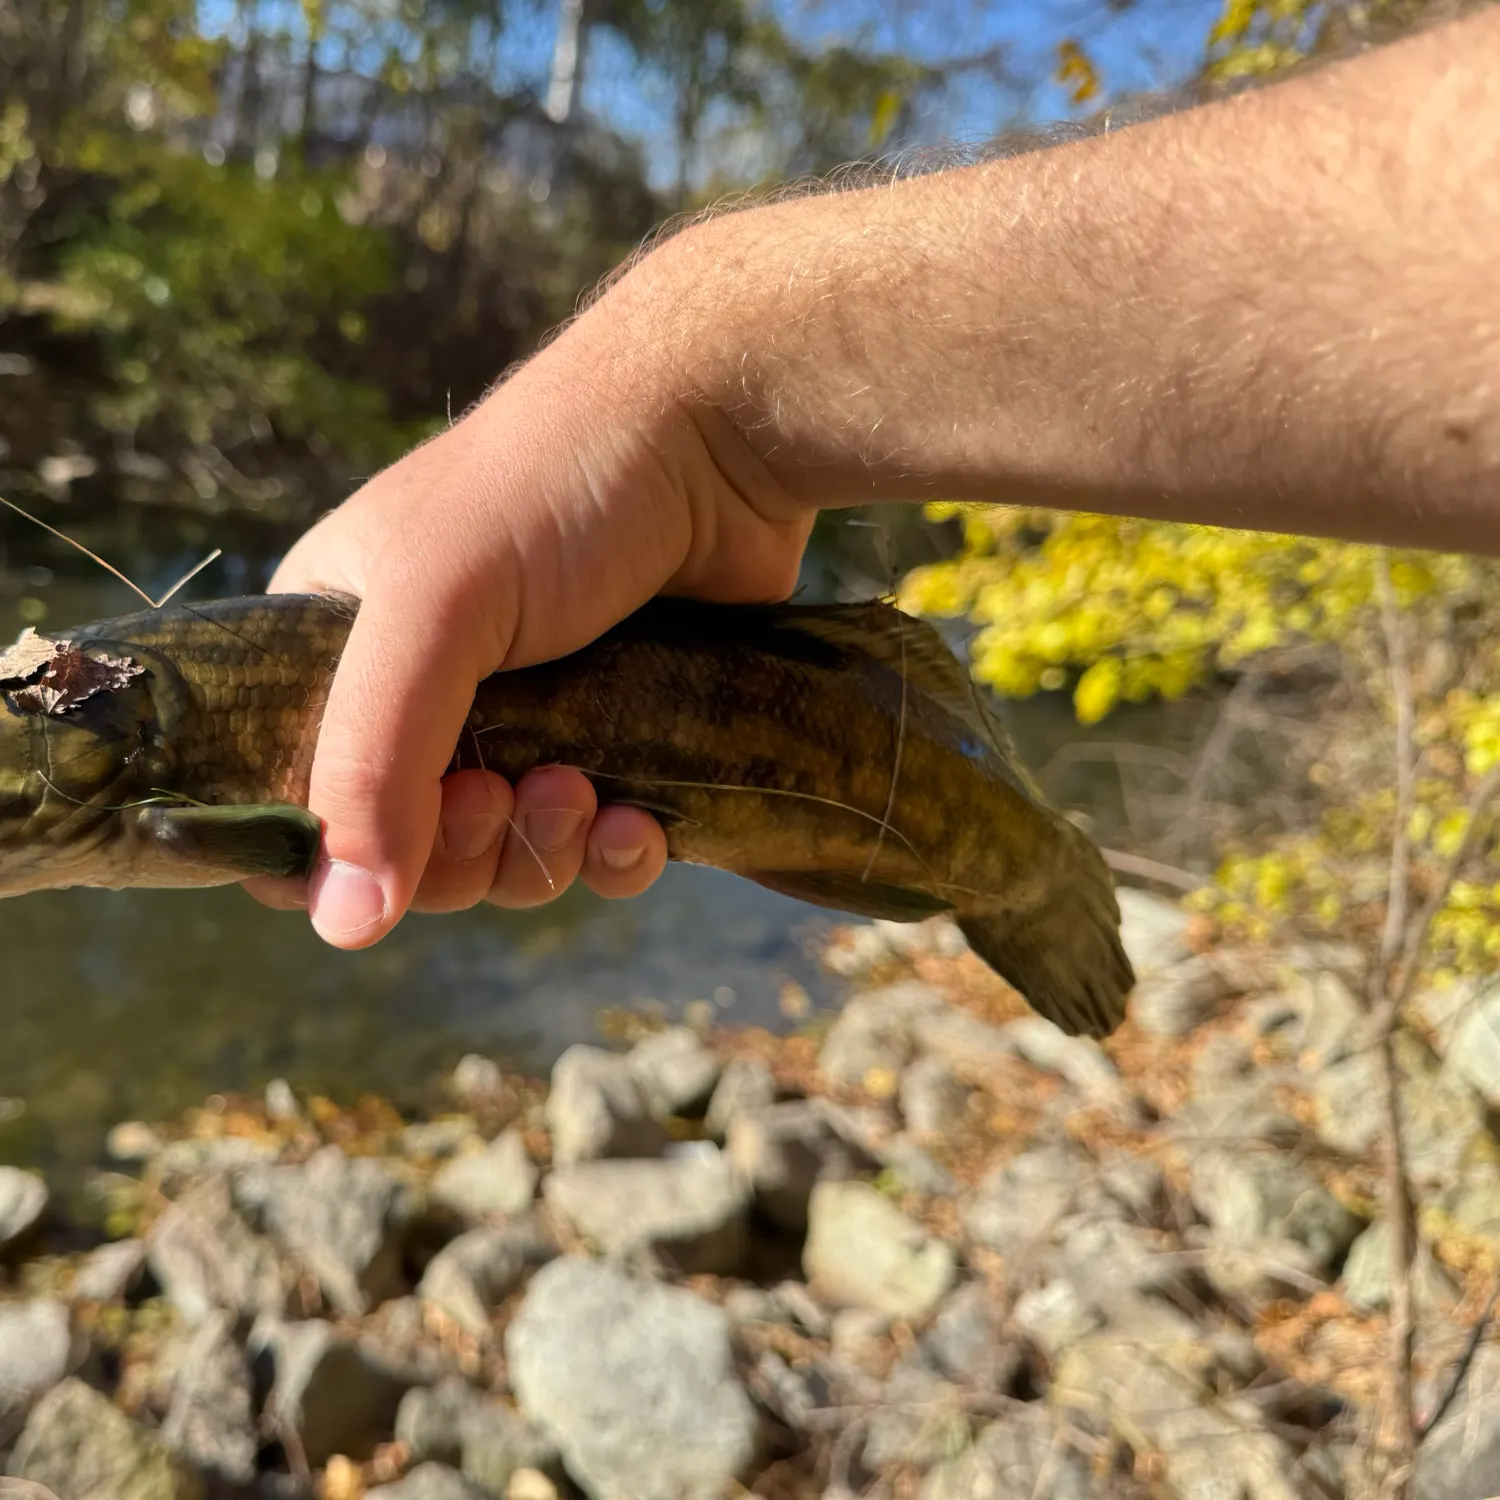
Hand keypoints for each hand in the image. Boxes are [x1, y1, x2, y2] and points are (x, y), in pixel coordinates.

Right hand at [243, 272, 814, 945]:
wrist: (718, 437)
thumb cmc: (551, 491)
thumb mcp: (433, 610)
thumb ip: (374, 760)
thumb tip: (343, 924)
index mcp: (341, 648)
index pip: (296, 796)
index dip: (339, 849)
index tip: (402, 840)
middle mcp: (428, 691)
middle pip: (412, 850)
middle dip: (465, 852)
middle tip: (509, 796)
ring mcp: (531, 718)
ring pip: (511, 859)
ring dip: (543, 855)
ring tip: (584, 794)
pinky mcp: (622, 738)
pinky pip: (599, 848)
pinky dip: (616, 857)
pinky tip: (642, 827)